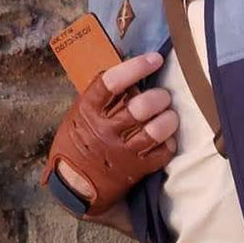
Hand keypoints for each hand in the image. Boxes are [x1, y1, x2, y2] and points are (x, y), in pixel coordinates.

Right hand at [43, 52, 178, 213]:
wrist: (74, 186)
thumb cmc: (79, 141)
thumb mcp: (80, 113)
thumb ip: (102, 91)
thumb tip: (125, 57)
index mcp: (89, 110)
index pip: (113, 82)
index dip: (137, 67)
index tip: (155, 59)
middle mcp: (106, 129)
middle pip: (141, 107)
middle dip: (159, 98)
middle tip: (162, 97)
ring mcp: (122, 151)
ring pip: (156, 130)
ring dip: (169, 119)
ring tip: (169, 116)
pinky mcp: (136, 169)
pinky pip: (163, 152)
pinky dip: (170, 143)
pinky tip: (166, 138)